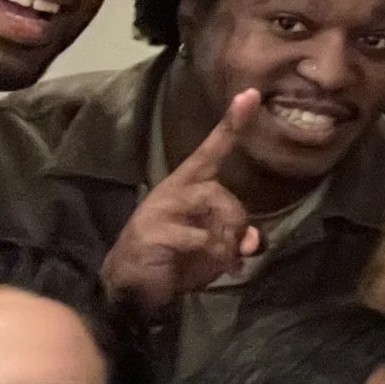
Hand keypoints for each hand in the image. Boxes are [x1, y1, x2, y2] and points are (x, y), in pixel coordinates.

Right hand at [98, 90, 263, 314]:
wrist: (132, 289)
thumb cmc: (176, 260)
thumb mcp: (216, 248)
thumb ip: (236, 236)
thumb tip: (252, 240)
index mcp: (188, 186)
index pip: (212, 149)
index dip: (232, 122)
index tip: (252, 94)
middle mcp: (174, 189)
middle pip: (224, 192)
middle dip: (236, 224)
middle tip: (232, 250)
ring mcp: (160, 208)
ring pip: (216, 208)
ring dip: (226, 242)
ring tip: (218, 261)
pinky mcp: (154, 230)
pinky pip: (203, 238)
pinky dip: (215, 257)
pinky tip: (206, 269)